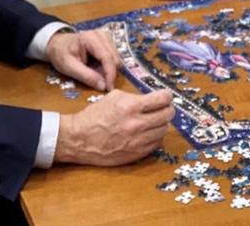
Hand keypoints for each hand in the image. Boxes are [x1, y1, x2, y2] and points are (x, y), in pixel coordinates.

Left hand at [46, 29, 120, 91]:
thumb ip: (86, 76)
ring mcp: (106, 37)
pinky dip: (107, 66)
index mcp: (91, 38)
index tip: (109, 88)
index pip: (107, 57)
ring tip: (95, 73)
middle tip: (99, 83)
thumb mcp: (69, 67)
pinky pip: (113, 57)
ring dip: (109, 70)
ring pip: (116, 58)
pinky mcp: (107, 42)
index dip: (110, 74)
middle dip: (109, 73)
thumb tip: (103, 86)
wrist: (58, 44)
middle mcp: (102, 35)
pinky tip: (97, 68)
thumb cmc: (61, 53)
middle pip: (115, 58)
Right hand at [54, 89, 174, 165]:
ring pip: (164, 130)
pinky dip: (156, 136)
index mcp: (131, 106)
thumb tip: (151, 99)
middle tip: (164, 107)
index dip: (167, 96)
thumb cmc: (96, 115)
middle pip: (167, 115)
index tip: (166, 96)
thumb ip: (134, 97)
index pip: (162, 99)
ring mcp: (138, 141)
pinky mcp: (137, 154)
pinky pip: (156, 143)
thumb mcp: (114, 96)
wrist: (81, 139)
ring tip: (155, 120)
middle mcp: (137, 124)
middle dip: (168, 109)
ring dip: (162, 123)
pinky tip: (149, 132)